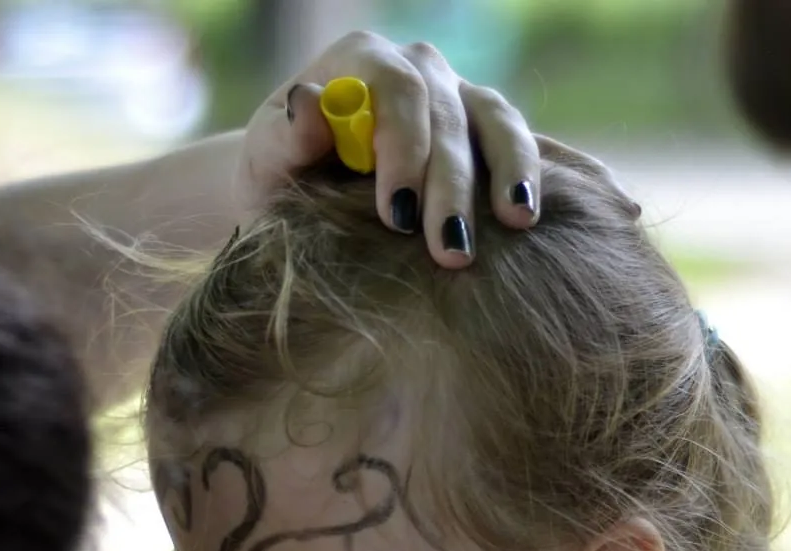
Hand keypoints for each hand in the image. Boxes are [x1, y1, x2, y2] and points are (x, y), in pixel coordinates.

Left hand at [239, 32, 539, 267]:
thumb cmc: (279, 174)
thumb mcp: (264, 160)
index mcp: (360, 60)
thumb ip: (282, 135)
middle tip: (450, 250)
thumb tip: (310, 104)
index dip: (404, 147)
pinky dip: (524, 173)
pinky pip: (512, 140)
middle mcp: (415, 66)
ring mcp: (454, 94)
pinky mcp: (481, 128)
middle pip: (446, 114)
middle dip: (450, 185)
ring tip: (515, 221)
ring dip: (506, 171)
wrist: (301, 189)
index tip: (398, 214)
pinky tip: (527, 216)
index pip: (395, 89)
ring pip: (493, 119)